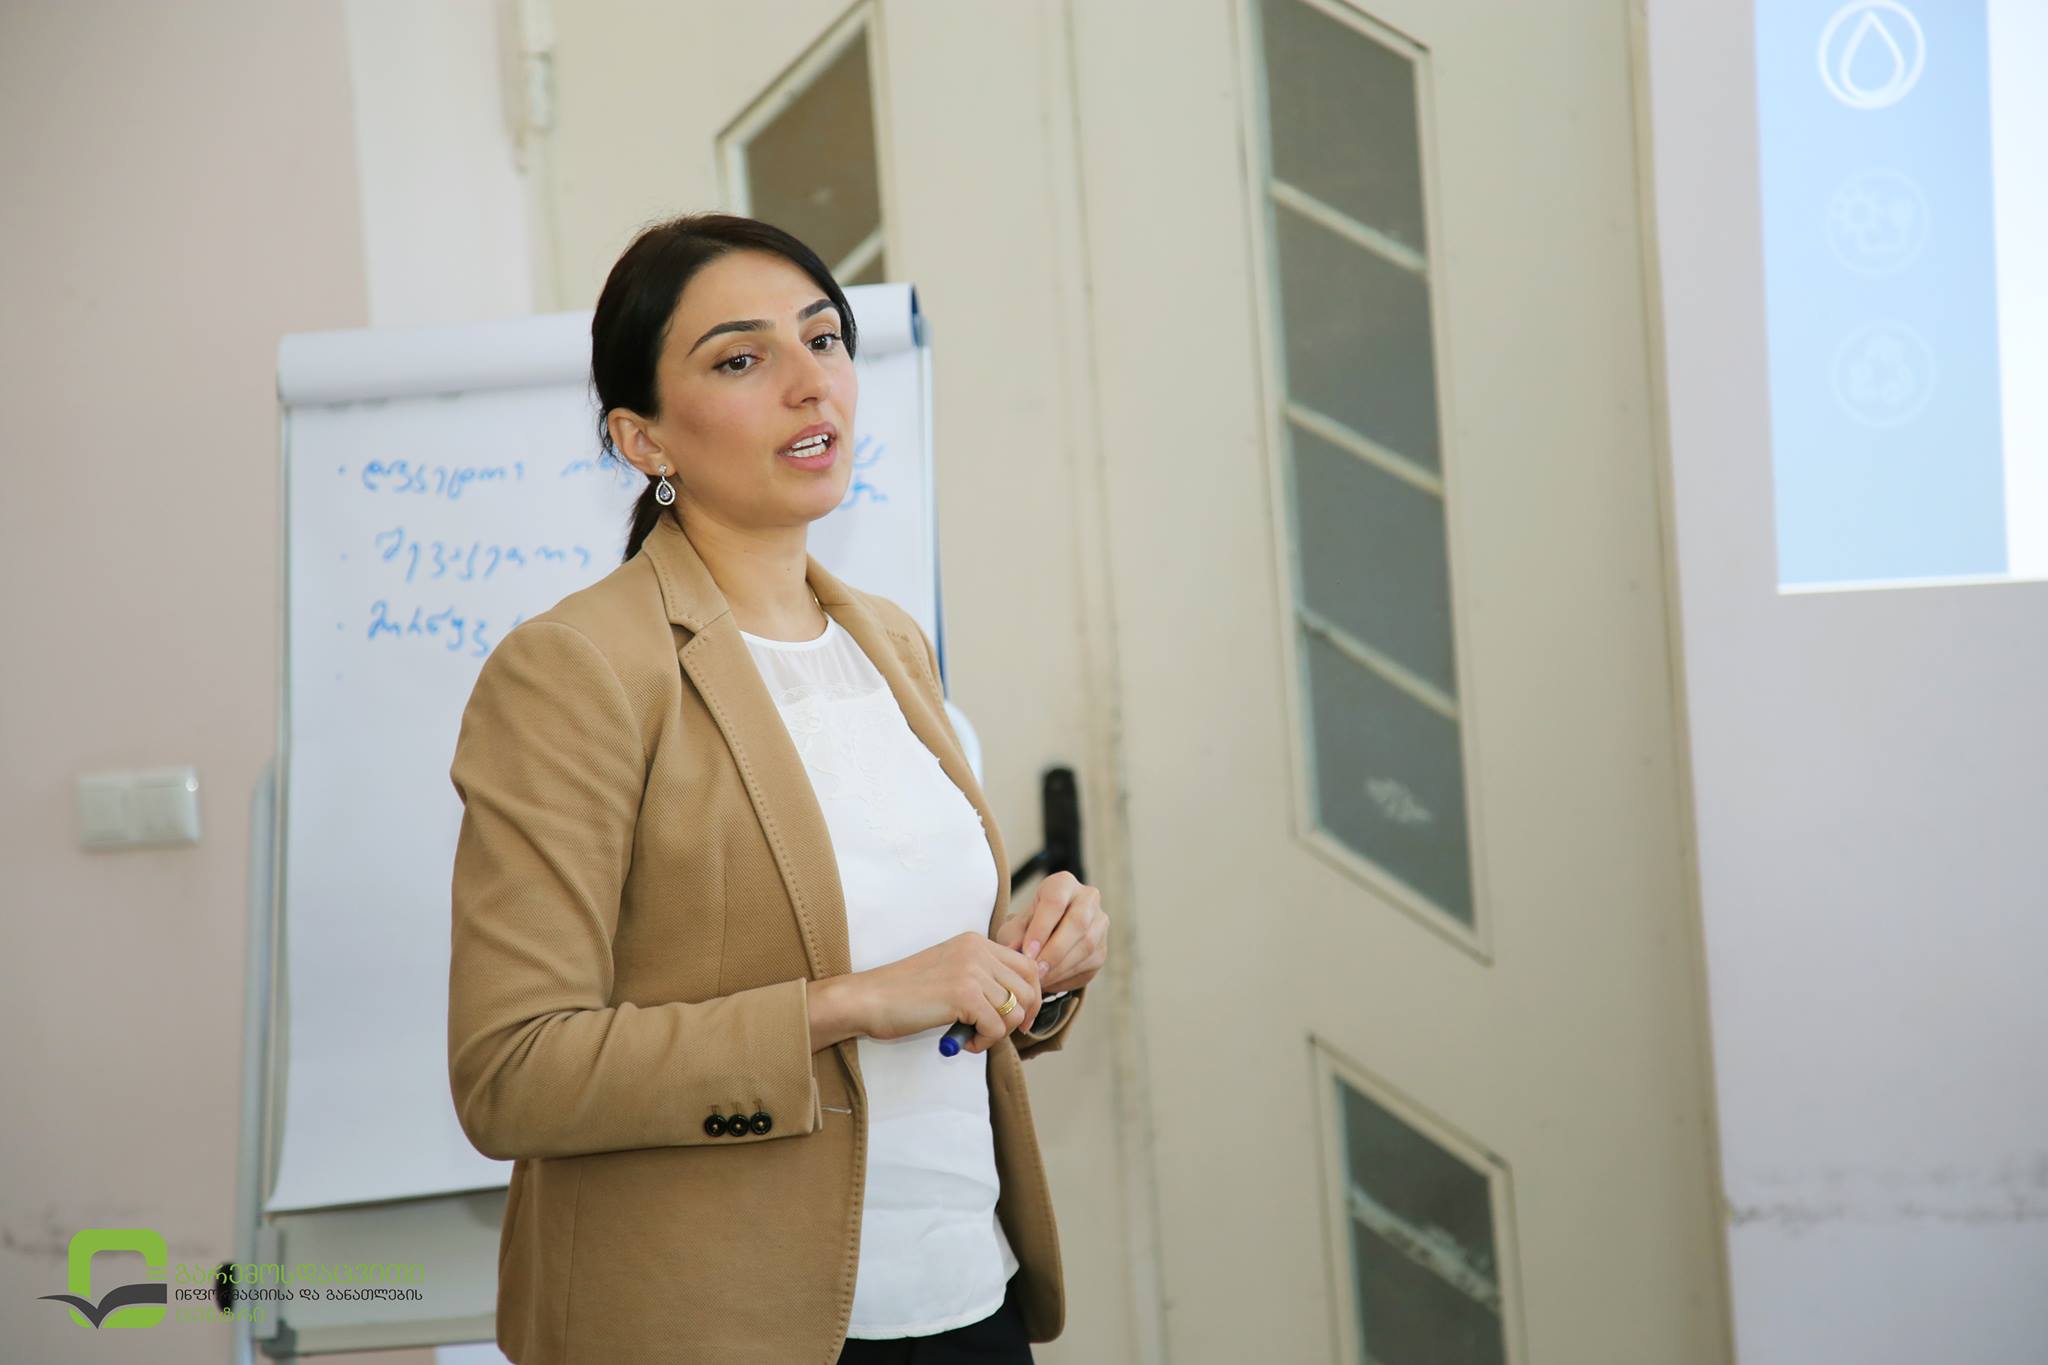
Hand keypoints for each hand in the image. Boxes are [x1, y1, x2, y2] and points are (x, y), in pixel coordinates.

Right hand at [858, 931, 1044, 1053]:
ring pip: (1015, 1010)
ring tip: (972, 1037)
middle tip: (997, 1034)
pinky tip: (962, 1042)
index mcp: (975, 942)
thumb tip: (1019, 1005)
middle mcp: (977, 950)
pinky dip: (983, 1043)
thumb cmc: (904, 994)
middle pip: (1029, 987)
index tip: (1020, 1019)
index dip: (1031, 996)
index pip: (1027, 965)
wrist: (869, 999)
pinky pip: (997, 1028)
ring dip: (997, 1033)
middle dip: (1020, 1017)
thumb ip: (981, 978)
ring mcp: (971, 971)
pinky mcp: (964, 995)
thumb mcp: (950, 972)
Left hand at [993, 870, 1108, 995]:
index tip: (1027, 952)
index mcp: (1063, 884)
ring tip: (1040, 980)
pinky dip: (1068, 976)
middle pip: (1077, 922)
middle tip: (1036, 971)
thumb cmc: (1028, 927)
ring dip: (1061, 966)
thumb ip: (1013, 936)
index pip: (1055, 902)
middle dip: (1055, 950)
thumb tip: (1015, 951)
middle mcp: (1087, 898)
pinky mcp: (1102, 948)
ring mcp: (1099, 923)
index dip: (1041, 928)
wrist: (1046, 938)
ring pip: (1086, 945)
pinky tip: (1050, 982)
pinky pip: (1089, 963)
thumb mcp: (1014, 926)